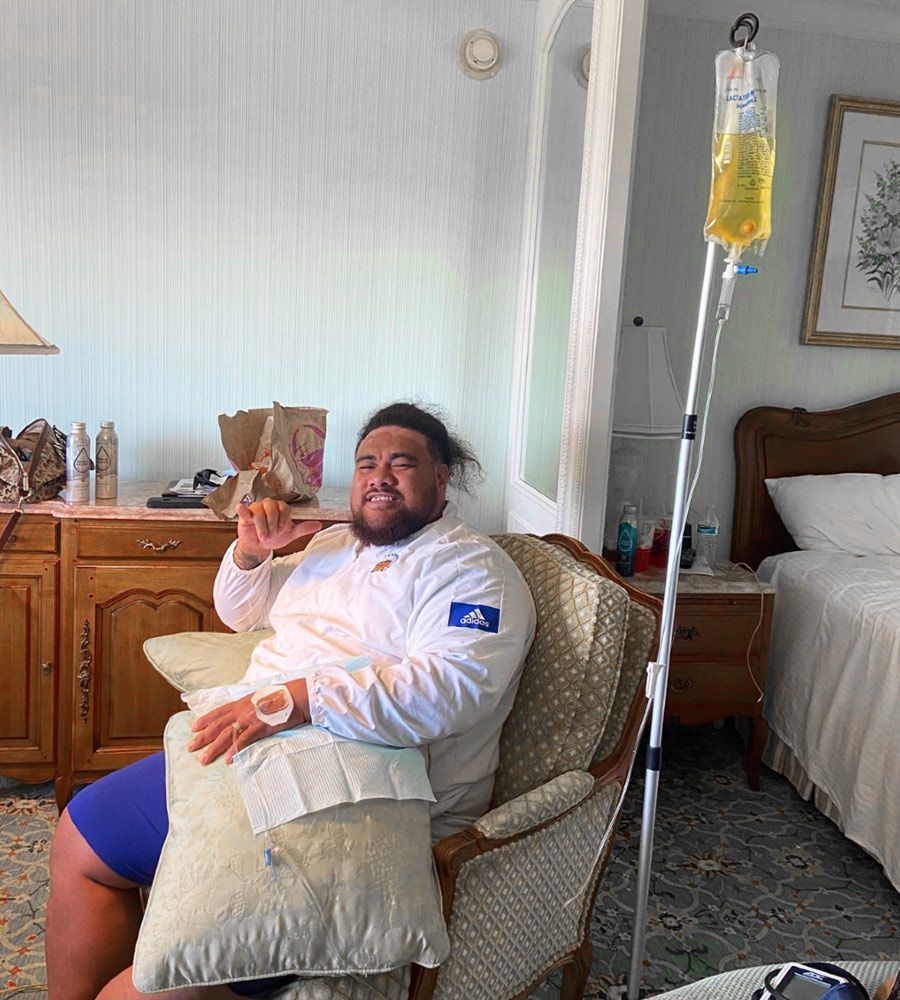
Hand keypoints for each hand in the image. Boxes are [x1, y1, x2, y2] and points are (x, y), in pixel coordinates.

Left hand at [187, 679, 310, 764]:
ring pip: (226, 734)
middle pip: (217, 725)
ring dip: (214, 748)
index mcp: (241, 702)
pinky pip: (244, 740)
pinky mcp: (260, 727)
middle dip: (202, 737)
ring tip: (203, 759)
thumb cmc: (282, 697)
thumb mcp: (261, 697)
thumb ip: (250, 705)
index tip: (193, 728)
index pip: (219, 712)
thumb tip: (245, 711)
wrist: (297, 696)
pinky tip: (228, 759)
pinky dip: (235, 749)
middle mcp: (242, 710)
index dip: (205, 720)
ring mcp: (250, 718)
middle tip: (190, 747)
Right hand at [234, 498, 321, 565]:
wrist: (260, 546)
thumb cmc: (274, 536)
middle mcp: (268, 505)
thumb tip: (319, 525)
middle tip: (272, 534)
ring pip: (260, 513)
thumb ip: (303, 528)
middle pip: (272, 508)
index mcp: (280, 507)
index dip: (283, 520)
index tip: (281, 530)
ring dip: (263, 527)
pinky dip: (242, 509)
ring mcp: (256, 509)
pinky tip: (240, 507)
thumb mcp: (290, 533)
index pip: (284, 508)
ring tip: (264, 536)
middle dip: (273, 524)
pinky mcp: (245, 515)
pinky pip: (244, 510)